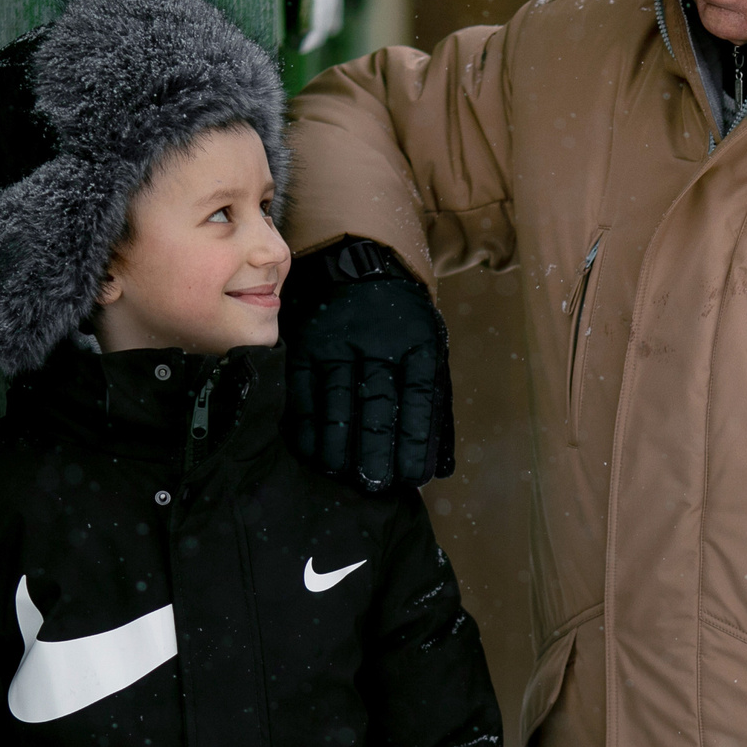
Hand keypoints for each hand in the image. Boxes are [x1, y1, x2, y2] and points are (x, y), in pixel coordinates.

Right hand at [285, 238, 454, 490]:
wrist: (359, 262)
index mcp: (420, 344)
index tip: (412, 477)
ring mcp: (339, 343)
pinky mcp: (306, 344)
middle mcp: (380, 343)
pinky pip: (303, 391)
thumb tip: (442, 466)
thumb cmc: (402, 322)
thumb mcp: (430, 349)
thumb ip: (436, 405)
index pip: (420, 399)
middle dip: (375, 452)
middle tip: (374, 485)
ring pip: (338, 402)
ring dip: (338, 445)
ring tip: (341, 474)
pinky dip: (305, 425)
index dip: (415, 442)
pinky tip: (310, 451)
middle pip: (377, 406)